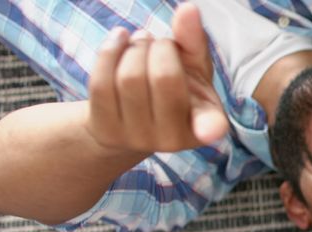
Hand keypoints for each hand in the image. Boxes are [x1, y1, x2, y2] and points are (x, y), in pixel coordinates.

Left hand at [86, 3, 228, 153]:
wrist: (131, 118)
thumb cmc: (173, 87)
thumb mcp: (191, 65)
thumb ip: (193, 39)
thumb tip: (189, 9)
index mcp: (206, 121)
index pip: (210, 124)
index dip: (210, 127)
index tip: (209, 130)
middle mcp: (174, 139)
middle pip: (164, 77)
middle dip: (158, 47)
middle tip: (157, 43)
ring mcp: (138, 138)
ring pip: (130, 78)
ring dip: (134, 47)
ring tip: (139, 43)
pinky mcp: (107, 131)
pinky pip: (101, 82)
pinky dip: (109, 51)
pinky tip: (119, 40)